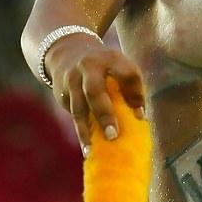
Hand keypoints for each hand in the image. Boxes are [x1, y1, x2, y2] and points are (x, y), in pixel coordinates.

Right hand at [45, 35, 146, 153]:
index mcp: (110, 58)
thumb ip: (131, 87)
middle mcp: (88, 67)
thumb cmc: (104, 66)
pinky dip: (81, 130)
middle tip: (112, 136)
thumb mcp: (119, 66)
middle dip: (103, 114)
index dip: (135, 94)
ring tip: (90, 150)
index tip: (141, 116)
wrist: (67, 50)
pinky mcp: (60, 92)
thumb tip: (140, 117)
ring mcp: (71, 79)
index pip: (127, 74)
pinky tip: (87, 147)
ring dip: (84, 130)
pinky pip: (72, 114)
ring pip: (77, 107)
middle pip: (94, 91)